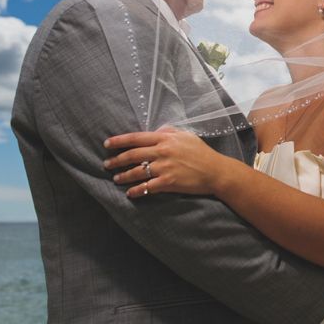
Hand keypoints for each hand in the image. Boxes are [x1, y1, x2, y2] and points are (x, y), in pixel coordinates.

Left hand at [103, 127, 224, 197]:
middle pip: (132, 155)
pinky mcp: (168, 182)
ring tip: (116, 178)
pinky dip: (136, 191)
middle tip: (107, 164)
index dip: (119, 141)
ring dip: (123, 176)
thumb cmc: (202, 152)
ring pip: (136, 172)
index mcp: (166, 139)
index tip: (107, 144)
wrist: (216, 171)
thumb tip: (156, 129)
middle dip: (116, 160)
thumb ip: (169, 131)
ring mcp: (164, 167)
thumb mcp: (187, 136)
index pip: (136, 138)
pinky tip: (130, 193)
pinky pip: (146, 187)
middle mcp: (162, 152)